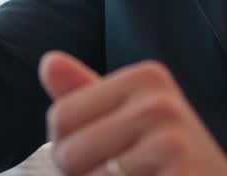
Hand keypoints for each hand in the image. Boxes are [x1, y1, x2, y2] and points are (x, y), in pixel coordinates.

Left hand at [39, 51, 226, 175]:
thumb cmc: (169, 163)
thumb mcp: (129, 120)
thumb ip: (84, 95)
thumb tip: (47, 61)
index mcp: (146, 77)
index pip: (59, 118)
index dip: (71, 148)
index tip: (112, 152)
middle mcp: (159, 102)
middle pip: (67, 151)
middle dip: (83, 175)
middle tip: (128, 174)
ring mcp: (171, 140)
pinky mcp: (179, 172)